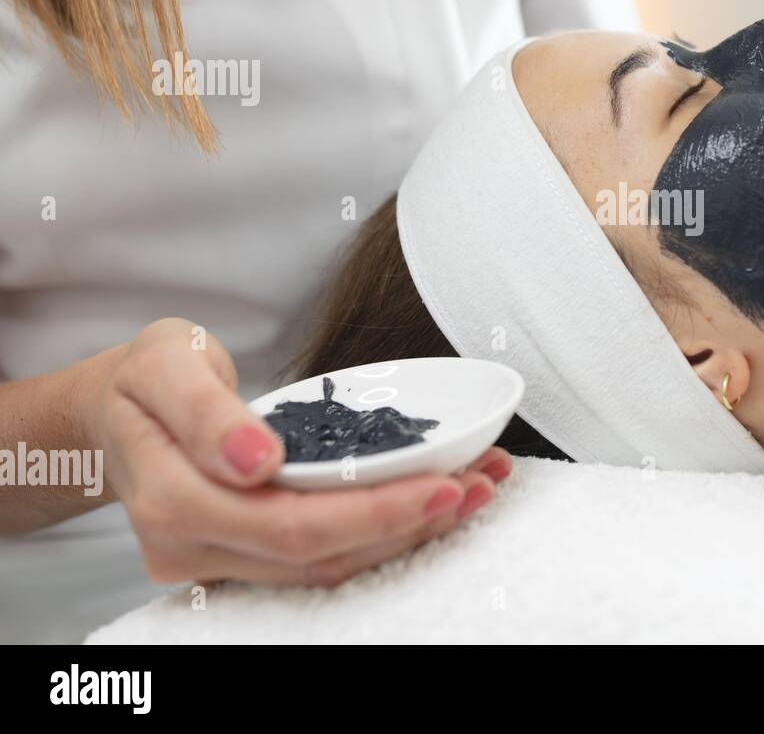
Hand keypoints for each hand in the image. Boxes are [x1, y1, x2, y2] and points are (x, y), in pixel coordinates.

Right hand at [76, 318, 509, 586]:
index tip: (442, 483)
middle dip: (409, 524)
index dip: (373, 513)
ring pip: (328, 566)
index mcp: (172, 500)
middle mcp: (193, 547)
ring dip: (408, 533)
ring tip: (475, 489)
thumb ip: (205, 410)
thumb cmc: (146, 378)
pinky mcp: (245, 558)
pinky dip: (384, 532)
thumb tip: (258, 461)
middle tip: (480, 484)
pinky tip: (433, 499)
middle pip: (320, 556)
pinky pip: (323, 557)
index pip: (290, 525)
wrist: (118, 411)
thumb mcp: (164, 362)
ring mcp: (217, 562)